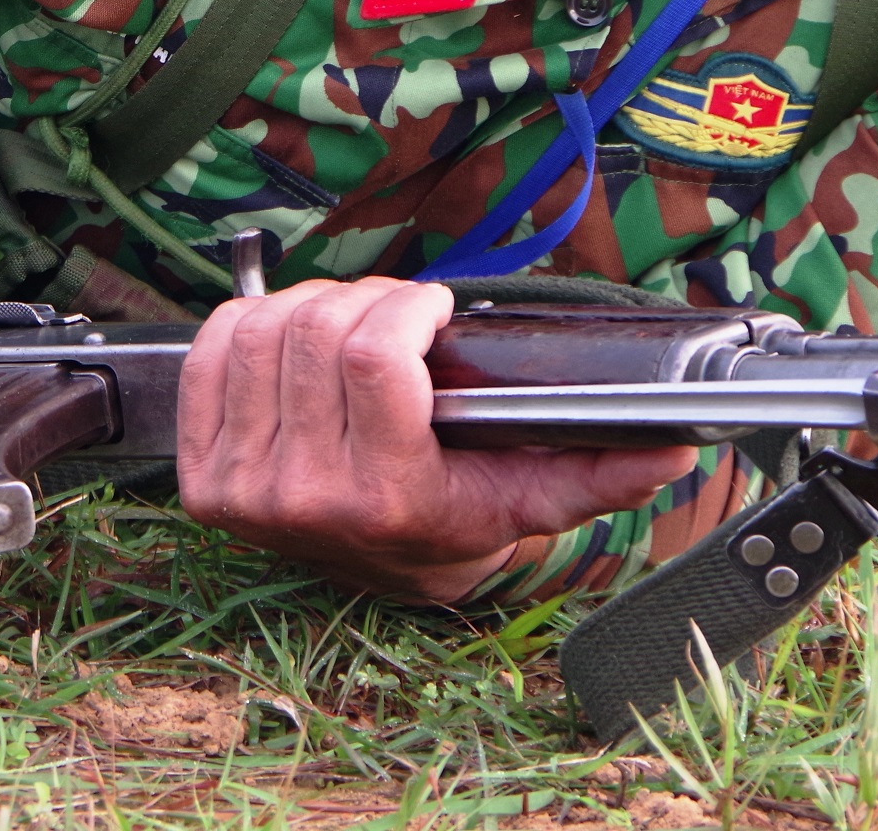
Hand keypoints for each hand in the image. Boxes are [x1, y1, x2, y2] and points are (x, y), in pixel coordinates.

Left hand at [176, 277, 698, 602]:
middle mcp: (303, 499)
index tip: (432, 307)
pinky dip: (250, 322)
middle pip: (315, 334)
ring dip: (309, 306)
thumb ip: (599, 470)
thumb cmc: (456, 523)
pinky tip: (292, 337)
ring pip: (262, 333)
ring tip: (350, 325)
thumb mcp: (533, 501)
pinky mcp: (203, 477)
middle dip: (364, 301)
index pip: (373, 359)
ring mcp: (244, 491)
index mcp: (386, 499)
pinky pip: (213, 352)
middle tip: (395, 313)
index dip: (405, 308)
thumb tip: (674, 449)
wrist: (382, 576)